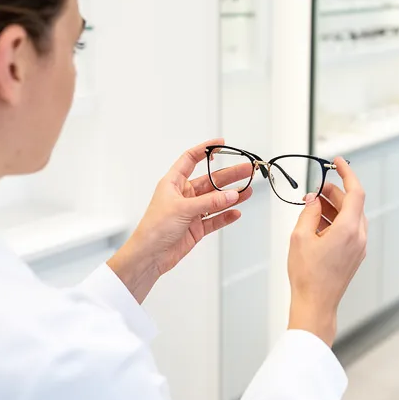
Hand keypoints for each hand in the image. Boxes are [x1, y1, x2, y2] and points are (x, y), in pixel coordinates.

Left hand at [108, 138, 253, 302]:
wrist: (149, 256)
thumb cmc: (154, 228)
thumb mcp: (183, 209)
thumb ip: (210, 202)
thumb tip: (232, 195)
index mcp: (174, 183)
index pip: (190, 159)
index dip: (205, 149)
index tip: (221, 143)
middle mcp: (184, 195)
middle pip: (210, 180)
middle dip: (229, 175)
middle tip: (246, 170)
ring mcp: (191, 212)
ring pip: (215, 200)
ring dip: (231, 196)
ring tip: (248, 189)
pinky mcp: (196, 228)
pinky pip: (215, 219)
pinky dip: (226, 216)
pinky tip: (237, 212)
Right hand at [287, 157, 366, 346]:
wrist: (316, 304)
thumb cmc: (307, 275)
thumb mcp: (300, 237)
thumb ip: (308, 212)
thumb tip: (313, 200)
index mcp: (349, 229)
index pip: (355, 191)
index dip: (347, 173)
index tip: (337, 162)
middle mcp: (359, 237)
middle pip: (352, 204)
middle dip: (334, 193)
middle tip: (315, 190)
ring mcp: (359, 248)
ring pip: (351, 217)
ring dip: (334, 208)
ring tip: (312, 207)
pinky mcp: (355, 256)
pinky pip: (350, 230)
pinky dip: (336, 221)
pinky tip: (318, 224)